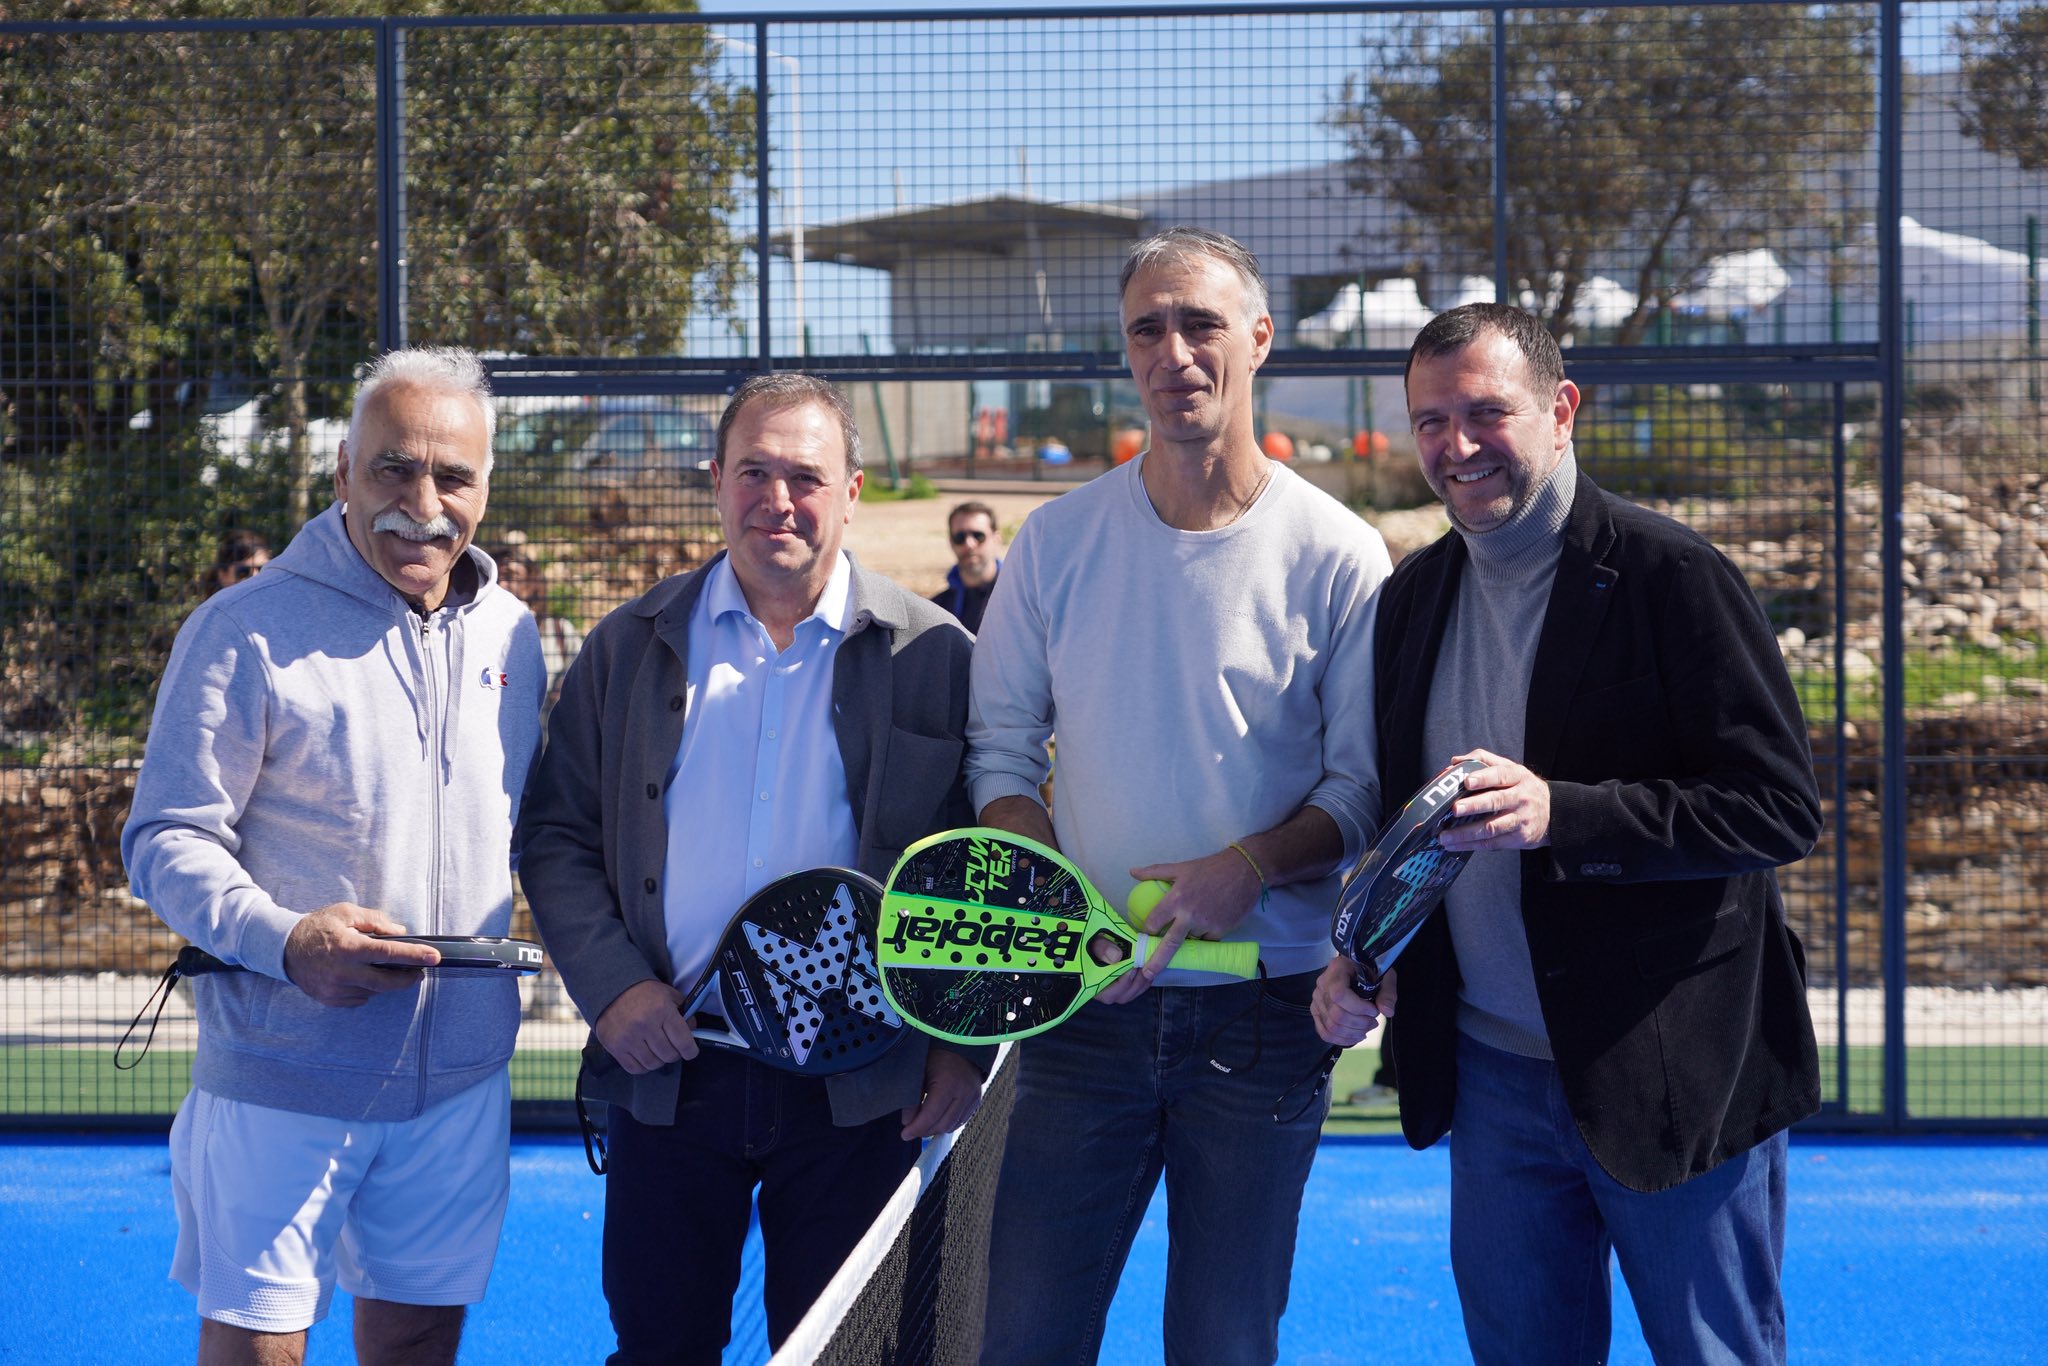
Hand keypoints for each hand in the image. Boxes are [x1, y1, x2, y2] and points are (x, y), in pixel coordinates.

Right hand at [282, 903, 437, 1006]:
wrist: (284, 948)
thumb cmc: (317, 927)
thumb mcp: (346, 913)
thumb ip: (375, 921)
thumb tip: (400, 932)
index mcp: (348, 948)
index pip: (389, 953)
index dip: (414, 955)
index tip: (434, 957)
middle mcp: (342, 972)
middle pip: (386, 982)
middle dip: (407, 978)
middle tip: (418, 971)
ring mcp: (335, 989)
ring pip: (373, 991)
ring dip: (385, 982)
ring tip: (386, 969)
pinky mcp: (330, 1000)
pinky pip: (359, 998)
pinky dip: (367, 989)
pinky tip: (364, 977)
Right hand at [594, 979, 697, 1073]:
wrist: (612, 990)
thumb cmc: (644, 993)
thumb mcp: (669, 995)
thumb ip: (685, 1013)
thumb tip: (693, 1032)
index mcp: (662, 1010)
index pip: (683, 1042)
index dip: (690, 1051)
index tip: (690, 1052)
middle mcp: (645, 1025)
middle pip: (668, 1055)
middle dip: (674, 1054)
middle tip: (672, 1047)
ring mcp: (628, 1038)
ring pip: (653, 1064)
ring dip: (659, 1060)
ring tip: (657, 1050)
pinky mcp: (615, 1047)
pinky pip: (635, 1068)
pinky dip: (643, 1066)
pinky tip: (644, 1055)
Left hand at [901, 1047, 983, 1139]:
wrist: (962, 1043)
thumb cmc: (937, 1055)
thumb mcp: (920, 1071)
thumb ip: (913, 1098)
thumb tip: (907, 1122)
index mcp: (948, 1084)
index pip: (931, 1115)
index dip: (917, 1128)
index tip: (904, 1134)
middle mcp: (964, 1093)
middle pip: (942, 1124)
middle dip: (924, 1130)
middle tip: (911, 1130)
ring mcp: (973, 1098)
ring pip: (952, 1125)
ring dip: (936, 1129)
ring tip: (922, 1125)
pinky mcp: (977, 1100)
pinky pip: (961, 1120)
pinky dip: (947, 1123)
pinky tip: (937, 1119)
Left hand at [1096, 847, 1261, 1004]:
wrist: (1243, 871)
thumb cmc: (1209, 868)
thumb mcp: (1181, 868)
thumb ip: (1155, 871)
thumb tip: (1132, 872)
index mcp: (1176, 898)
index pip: (1154, 922)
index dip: (1148, 931)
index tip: (1146, 935)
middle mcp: (1189, 915)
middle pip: (1169, 944)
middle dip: (1156, 961)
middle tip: (1147, 973)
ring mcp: (1206, 924)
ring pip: (1190, 940)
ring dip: (1187, 938)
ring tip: (1192, 926)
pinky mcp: (1221, 930)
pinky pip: (1207, 940)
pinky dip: (1204, 936)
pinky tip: (1207, 924)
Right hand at [1312, 957, 1394, 1046]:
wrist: (1355, 966)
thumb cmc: (1369, 970)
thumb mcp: (1384, 975)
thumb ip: (1387, 992)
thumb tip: (1387, 1011)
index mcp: (1337, 970)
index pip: (1339, 995)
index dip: (1359, 1008)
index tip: (1374, 1010)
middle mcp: (1322, 985)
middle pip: (1336, 1015)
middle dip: (1360, 1023)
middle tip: (1374, 1022)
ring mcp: (1317, 999)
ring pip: (1331, 1027)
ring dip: (1353, 1033)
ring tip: (1366, 1028)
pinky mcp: (1316, 1011)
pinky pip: (1324, 1033)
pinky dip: (1341, 1040)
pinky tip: (1355, 1036)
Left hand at [1439, 748, 1551, 850]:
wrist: (1553, 813)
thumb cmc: (1522, 788)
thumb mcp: (1510, 769)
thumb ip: (1483, 760)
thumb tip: (1455, 761)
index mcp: (1517, 777)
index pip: (1500, 775)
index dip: (1483, 778)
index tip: (1466, 781)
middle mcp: (1521, 797)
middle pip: (1496, 801)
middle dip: (1474, 806)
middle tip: (1455, 809)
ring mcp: (1521, 819)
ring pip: (1492, 827)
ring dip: (1466, 833)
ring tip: (1445, 836)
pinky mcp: (1519, 838)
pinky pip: (1493, 843)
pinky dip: (1471, 845)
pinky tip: (1454, 845)